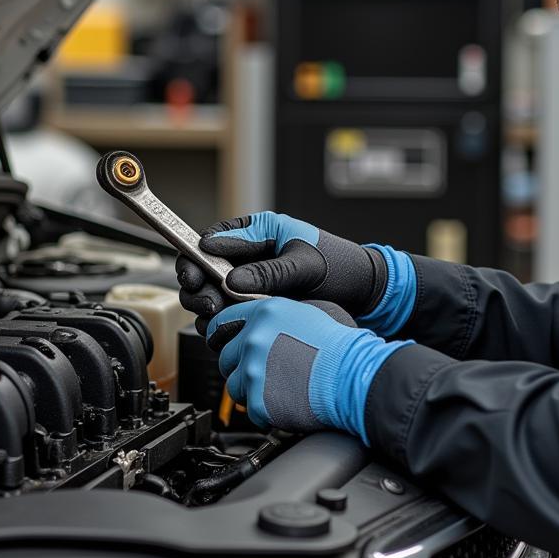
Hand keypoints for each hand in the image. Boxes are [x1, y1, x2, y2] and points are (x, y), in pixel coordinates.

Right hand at [177, 213, 415, 331]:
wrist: (363, 292)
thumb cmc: (341, 266)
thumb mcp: (306, 265)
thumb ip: (269, 272)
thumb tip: (232, 281)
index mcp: (260, 231)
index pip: (214, 238)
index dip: (196, 255)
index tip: (195, 274)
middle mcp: (250, 255)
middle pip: (203, 267)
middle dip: (198, 285)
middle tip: (208, 302)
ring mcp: (251, 281)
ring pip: (210, 293)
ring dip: (208, 305)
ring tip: (220, 314)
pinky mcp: (255, 305)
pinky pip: (227, 313)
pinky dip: (222, 321)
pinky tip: (230, 326)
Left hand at [206, 297, 410, 438]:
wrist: (351, 375)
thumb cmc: (339, 344)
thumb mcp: (309, 311)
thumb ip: (277, 316)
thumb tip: (261, 324)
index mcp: (264, 313)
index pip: (221, 324)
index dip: (223, 337)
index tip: (226, 345)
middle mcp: (253, 339)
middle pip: (225, 359)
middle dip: (240, 367)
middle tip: (265, 372)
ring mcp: (253, 371)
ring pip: (234, 387)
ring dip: (251, 390)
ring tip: (278, 388)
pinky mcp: (258, 401)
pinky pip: (251, 410)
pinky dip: (265, 411)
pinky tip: (285, 402)